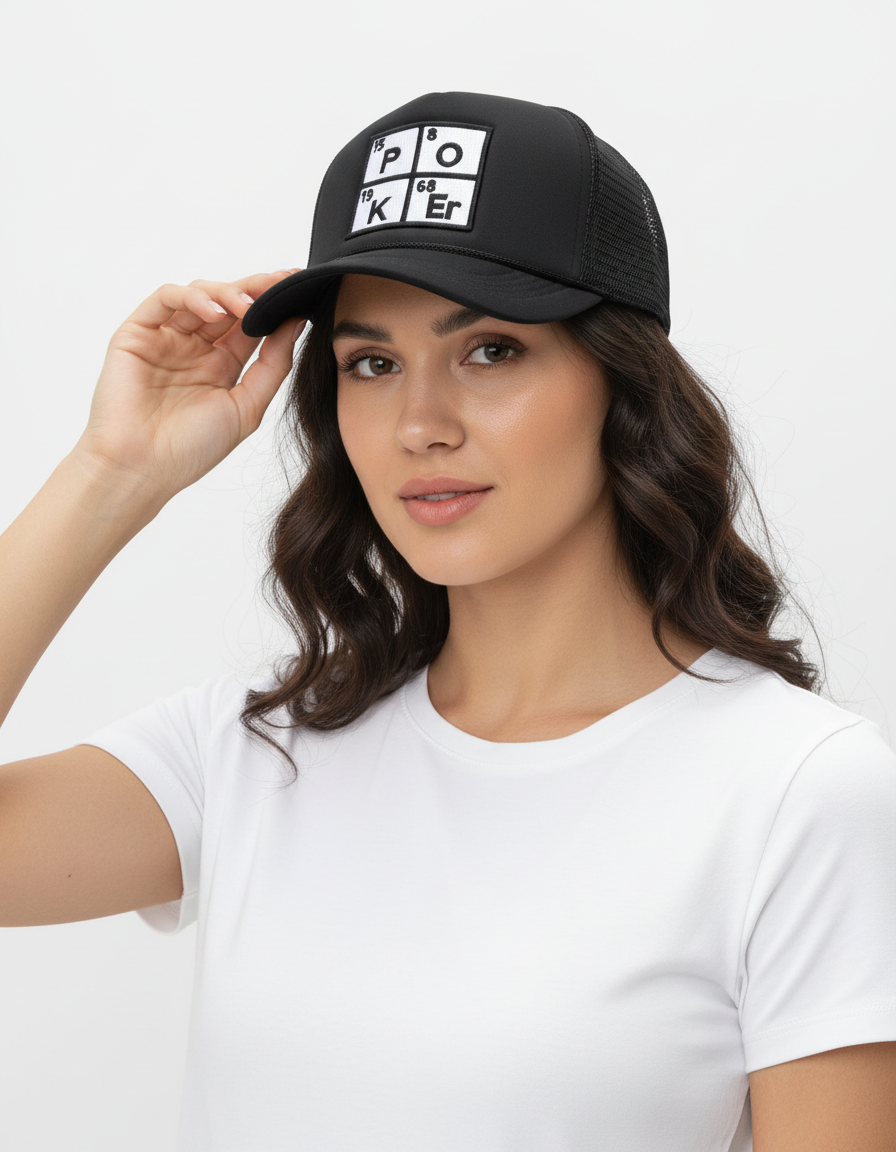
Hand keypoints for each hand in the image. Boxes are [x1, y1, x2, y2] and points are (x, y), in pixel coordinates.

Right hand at [73, 271, 305, 498]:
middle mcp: (195, 347)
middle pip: (228, 303)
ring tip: (248, 306)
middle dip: (256, 289)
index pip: (251, 324)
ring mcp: (166, 337)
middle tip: (280, 282)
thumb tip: (296, 323)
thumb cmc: (192, 449)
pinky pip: (165, 299)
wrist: (143, 469)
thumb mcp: (247, 407)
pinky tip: (215, 313)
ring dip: (227, 293)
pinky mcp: (137, 332)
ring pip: (199, 294)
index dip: (274, 305)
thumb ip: (273, 365)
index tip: (299, 290)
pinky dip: (192, 297)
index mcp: (222, 365)